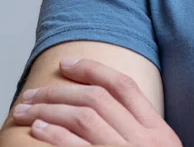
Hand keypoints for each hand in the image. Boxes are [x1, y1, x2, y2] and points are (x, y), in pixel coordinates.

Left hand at [13, 58, 181, 146]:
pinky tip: (38, 129)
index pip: (124, 86)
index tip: (67, 63)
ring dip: (49, 109)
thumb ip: (140, 128)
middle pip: (97, 99)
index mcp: (158, 130)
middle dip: (61, 89)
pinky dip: (55, 135)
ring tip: (27, 109)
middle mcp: (143, 141)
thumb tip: (100, 104)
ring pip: (83, 118)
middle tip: (34, 90)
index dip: (93, 69)